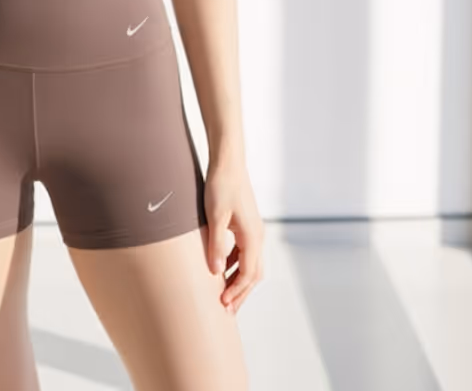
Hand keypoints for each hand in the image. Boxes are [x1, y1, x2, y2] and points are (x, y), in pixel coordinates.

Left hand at [203, 157, 263, 314]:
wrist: (228, 161)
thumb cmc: (221, 185)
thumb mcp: (214, 216)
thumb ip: (216, 245)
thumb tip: (215, 273)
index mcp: (252, 237)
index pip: (248, 274)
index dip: (236, 292)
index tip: (223, 304)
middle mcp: (257, 236)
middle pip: (253, 274)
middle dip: (241, 293)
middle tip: (227, 310)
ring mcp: (253, 229)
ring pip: (250, 263)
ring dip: (238, 280)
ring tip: (223, 294)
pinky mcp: (246, 224)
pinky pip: (244, 251)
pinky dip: (235, 264)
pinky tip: (221, 268)